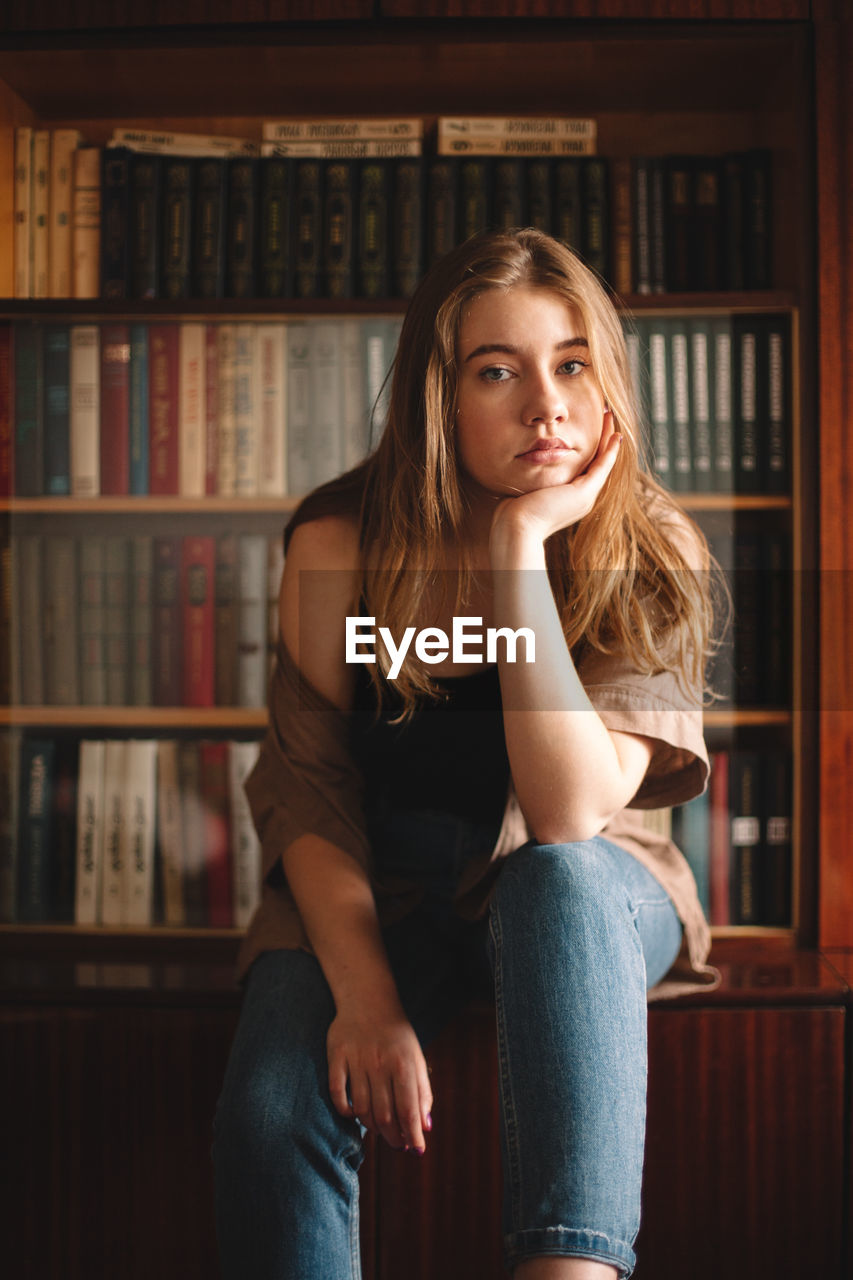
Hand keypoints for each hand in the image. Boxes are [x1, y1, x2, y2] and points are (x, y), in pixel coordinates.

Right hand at [327, 1007, 432, 1152]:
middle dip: (393, 1137)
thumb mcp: (416, 1057)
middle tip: (397, 1144)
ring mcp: (356, 1060)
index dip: (413, 1134)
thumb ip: (422, 1091)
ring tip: (378, 1130)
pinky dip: (344, 1110)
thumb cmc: (396, 1035)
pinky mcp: (336, 1056)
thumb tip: (425, 1126)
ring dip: (371, 1127)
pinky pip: (337, 1092)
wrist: (368, 999)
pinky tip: (353, 1114)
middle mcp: (380, 1063)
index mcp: (403, 1063)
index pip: (408, 1110)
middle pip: (385, 1114)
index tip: (416, 1150)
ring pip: (361, 1108)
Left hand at [490, 412, 621, 548]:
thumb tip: (518, 463)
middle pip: (595, 463)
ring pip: (602, 463)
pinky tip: (615, 436)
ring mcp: (584, 498)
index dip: (588, 447)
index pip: (582, 467)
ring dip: (608, 440)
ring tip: (610, 417)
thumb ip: (528, 476)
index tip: (590, 425)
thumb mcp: (522, 488)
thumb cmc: (510, 513)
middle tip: (606, 416)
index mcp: (567, 499)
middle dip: (602, 439)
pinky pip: (602, 468)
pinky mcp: (584, 494)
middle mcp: (580, 499)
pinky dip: (610, 452)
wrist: (515, 528)